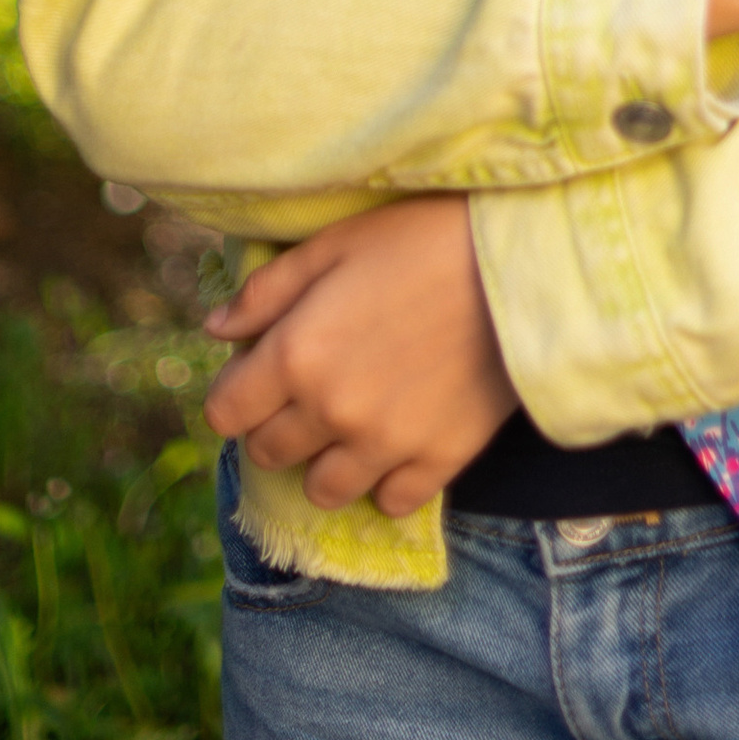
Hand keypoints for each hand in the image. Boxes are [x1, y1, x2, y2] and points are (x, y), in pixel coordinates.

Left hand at [203, 194, 519, 515]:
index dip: (236, 392)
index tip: (259, 374)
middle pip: (267, 453)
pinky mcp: (437, 463)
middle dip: (276, 423)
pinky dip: (387, 478)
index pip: (224, 413)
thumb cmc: (421, 238)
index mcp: (296, 357)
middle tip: (309, 388)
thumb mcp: (334, 245)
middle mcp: (330, 413)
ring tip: (351, 419)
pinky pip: (390, 501)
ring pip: (322, 489)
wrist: (522, 264)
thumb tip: (217, 330)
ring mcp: (385, 447)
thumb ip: (267, 292)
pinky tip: (399, 437)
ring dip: (325, 459)